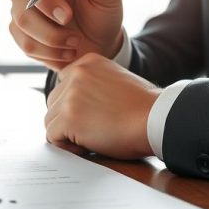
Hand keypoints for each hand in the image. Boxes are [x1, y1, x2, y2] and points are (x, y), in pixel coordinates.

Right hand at [9, 0, 123, 70]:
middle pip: (19, 1)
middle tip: (75, 36)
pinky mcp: (21, 34)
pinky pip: (26, 46)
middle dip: (48, 24)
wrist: (101, 42)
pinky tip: (67, 52)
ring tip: (75, 43)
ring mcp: (21, 10)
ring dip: (53, 41)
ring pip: (21, 26)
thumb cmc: (104, 10)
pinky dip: (50, 54)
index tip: (66, 13)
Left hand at [44, 53, 160, 159]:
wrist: (157, 118)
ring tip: (93, 137)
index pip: (63, 86)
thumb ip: (93, 85)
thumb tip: (75, 106)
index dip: (74, 105)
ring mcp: (71, 95)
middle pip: (53, 103)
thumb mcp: (115, 81)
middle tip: (94, 130)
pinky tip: (89, 145)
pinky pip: (52, 137)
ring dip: (67, 134)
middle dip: (68, 120)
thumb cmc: (144, 107)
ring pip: (50, 121)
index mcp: (87, 62)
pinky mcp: (69, 117)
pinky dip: (68, 147)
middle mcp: (76, 74)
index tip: (92, 115)